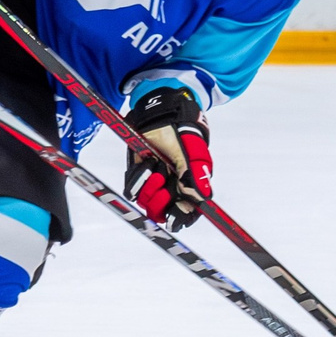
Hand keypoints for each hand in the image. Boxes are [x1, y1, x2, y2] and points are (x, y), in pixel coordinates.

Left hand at [123, 86, 212, 228]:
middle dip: (160, 200)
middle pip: (162, 213)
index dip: (180, 219)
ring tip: (156, 164)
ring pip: (146, 203)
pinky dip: (137, 179)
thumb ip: (195, 176)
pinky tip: (147, 162)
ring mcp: (154, 185)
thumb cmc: (182, 134)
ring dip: (150, 186)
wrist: (161, 116)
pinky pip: (132, 191)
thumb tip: (203, 199)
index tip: (173, 219)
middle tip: (162, 178)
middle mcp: (171, 190)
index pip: (186, 214)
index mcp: (189, 189)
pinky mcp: (138, 177)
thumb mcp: (192, 153)